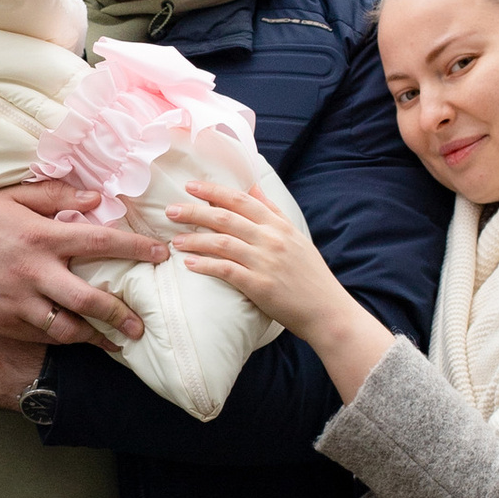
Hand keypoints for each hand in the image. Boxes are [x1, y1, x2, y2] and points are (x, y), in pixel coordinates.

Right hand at [0, 184, 162, 346]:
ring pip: (68, 329)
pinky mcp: (3, 322)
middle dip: (122, 315)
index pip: (100, 241)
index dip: (135, 248)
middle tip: (142, 325)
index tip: (161, 254)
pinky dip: (63, 340)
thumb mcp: (11, 196)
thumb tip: (97, 198)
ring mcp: (17, 302)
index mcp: (40, 235)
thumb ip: (55, 196)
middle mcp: (33, 272)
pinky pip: (41, 337)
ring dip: (96, 338)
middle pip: (91, 300)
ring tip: (115, 342)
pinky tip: (77, 340)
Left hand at [165, 181, 394, 401]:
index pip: (242, 200)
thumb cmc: (310, 276)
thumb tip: (252, 186)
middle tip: (171, 211)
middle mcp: (271, 239)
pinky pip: (226, 270)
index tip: (191, 186)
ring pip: (222, 242)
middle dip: (194, 212)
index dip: (214, 191)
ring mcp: (266, 262)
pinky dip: (206, 265)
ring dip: (195, 239)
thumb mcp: (295, 237)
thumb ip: (272, 212)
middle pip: (225, 218)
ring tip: (175, 241)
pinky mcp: (260, 286)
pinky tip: (190, 264)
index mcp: (279, 225)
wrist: (327, 311)